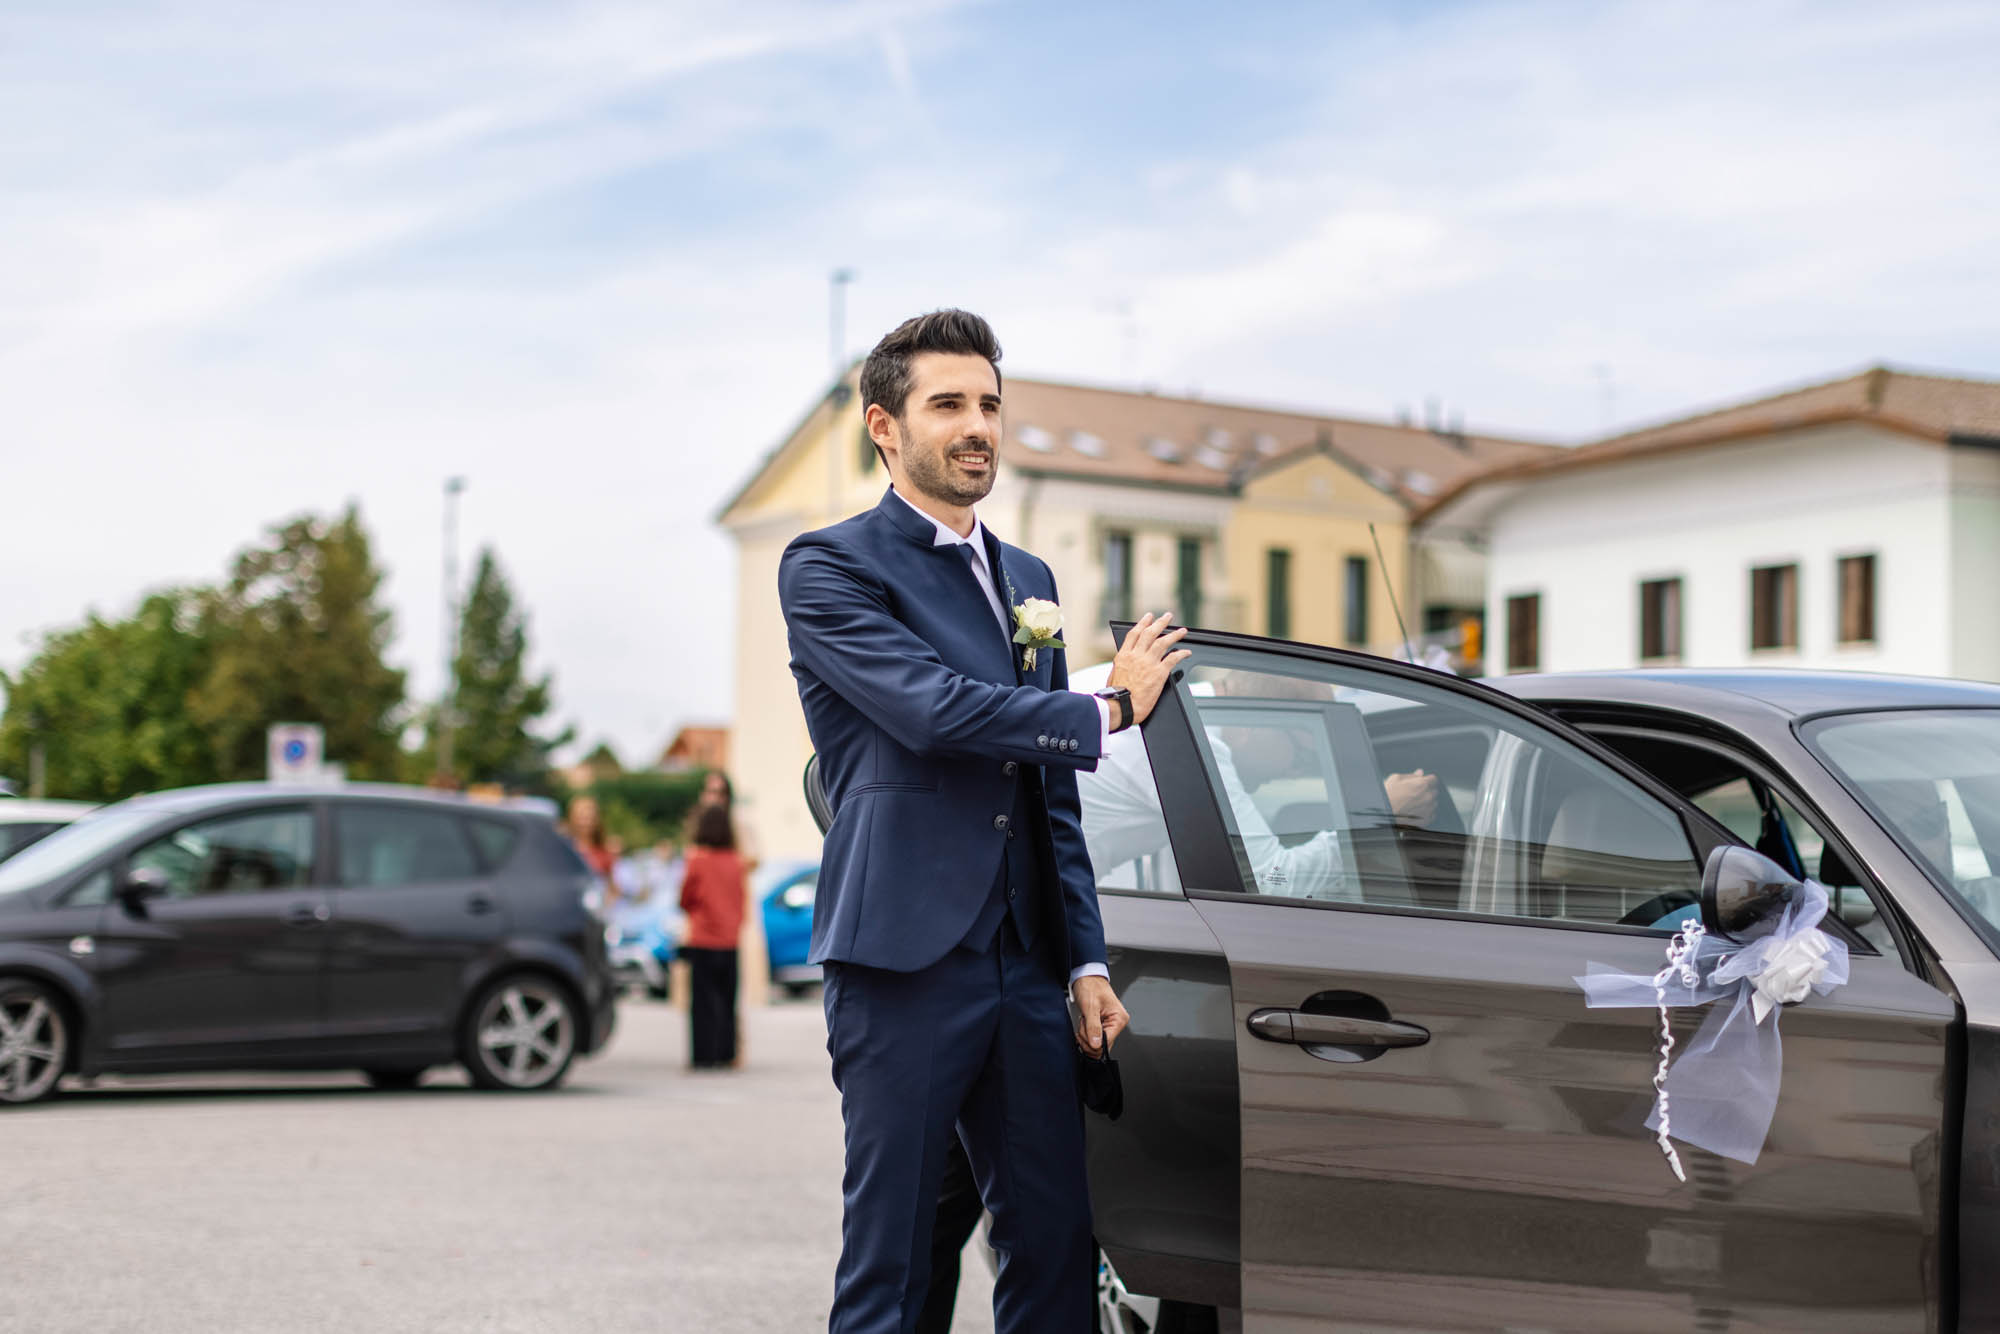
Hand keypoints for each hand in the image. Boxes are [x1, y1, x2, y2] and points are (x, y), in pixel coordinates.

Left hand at [1072, 975, 1128, 1054]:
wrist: (1086, 977)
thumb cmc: (1090, 986)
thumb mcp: (1090, 1006)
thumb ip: (1093, 1027)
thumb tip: (1096, 1044)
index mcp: (1119, 1019)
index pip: (1107, 1042)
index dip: (1093, 1042)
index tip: (1084, 1032)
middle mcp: (1117, 1023)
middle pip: (1102, 1046)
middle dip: (1087, 1038)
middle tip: (1083, 1024)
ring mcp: (1110, 1025)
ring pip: (1096, 1043)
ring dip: (1085, 1035)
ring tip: (1084, 1020)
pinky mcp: (1102, 1025)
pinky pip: (1093, 1038)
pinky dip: (1085, 1033)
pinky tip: (1084, 1023)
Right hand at [1105, 612, 1191, 726]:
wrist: (1121, 706)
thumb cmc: (1115, 695)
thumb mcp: (1114, 675)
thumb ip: (1122, 665)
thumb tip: (1125, 663)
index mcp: (1123, 656)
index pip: (1134, 634)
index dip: (1143, 623)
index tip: (1149, 617)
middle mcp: (1136, 656)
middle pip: (1150, 633)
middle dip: (1160, 623)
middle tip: (1167, 616)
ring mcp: (1148, 663)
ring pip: (1163, 642)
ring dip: (1174, 635)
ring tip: (1182, 631)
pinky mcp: (1159, 673)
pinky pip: (1173, 658)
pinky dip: (1181, 653)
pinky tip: (1187, 652)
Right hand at [1385, 769, 1439, 825]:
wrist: (1383, 814)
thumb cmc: (1387, 796)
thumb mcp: (1396, 779)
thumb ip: (1411, 775)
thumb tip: (1419, 773)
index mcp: (1422, 784)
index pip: (1434, 779)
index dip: (1427, 780)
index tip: (1423, 782)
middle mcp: (1428, 796)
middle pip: (1434, 791)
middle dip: (1427, 791)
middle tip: (1415, 794)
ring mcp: (1429, 809)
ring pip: (1434, 803)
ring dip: (1427, 802)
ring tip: (1413, 804)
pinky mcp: (1427, 820)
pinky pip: (1432, 815)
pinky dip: (1426, 813)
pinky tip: (1416, 812)